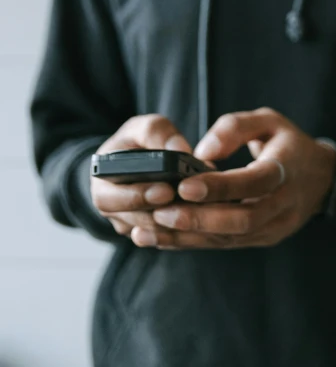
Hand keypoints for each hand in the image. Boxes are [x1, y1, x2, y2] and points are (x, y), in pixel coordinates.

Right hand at [91, 115, 191, 244]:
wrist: (137, 162)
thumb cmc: (140, 142)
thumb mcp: (144, 128)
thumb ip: (159, 133)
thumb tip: (179, 149)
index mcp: (101, 181)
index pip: (110, 197)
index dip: (137, 196)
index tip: (166, 190)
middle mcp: (112, 207)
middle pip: (132, 221)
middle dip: (160, 213)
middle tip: (187, 205)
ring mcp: (130, 223)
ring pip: (151, 233)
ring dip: (175, 223)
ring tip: (200, 210)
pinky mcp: (150, 233)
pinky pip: (165, 238)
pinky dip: (182, 231)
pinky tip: (202, 221)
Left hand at [143, 108, 335, 249]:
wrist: (322, 178)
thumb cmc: (289, 144)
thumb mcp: (268, 120)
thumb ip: (235, 128)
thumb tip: (202, 153)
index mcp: (286, 170)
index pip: (252, 183)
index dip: (219, 188)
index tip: (184, 186)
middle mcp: (284, 204)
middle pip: (242, 220)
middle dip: (199, 220)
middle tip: (160, 213)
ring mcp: (276, 226)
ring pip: (232, 238)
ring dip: (190, 237)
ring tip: (150, 230)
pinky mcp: (265, 238)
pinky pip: (228, 244)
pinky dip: (195, 242)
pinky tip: (164, 238)